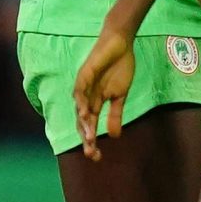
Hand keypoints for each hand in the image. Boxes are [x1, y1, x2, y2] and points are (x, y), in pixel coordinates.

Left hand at [73, 29, 136, 156]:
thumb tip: (115, 136)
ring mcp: (84, 86)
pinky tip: (85, 114)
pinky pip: (80, 90)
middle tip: (92, 153)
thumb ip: (115, 114)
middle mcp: (86, 97)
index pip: (90, 126)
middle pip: (82, 121)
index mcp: (94, 103)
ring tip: (89, 138)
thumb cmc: (119, 67)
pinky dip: (81, 103)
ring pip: (79, 109)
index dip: (92, 141)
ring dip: (83, 124)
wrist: (121, 44)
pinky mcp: (84, 74)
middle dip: (86, 137)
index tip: (97, 157)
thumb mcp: (120, 96)